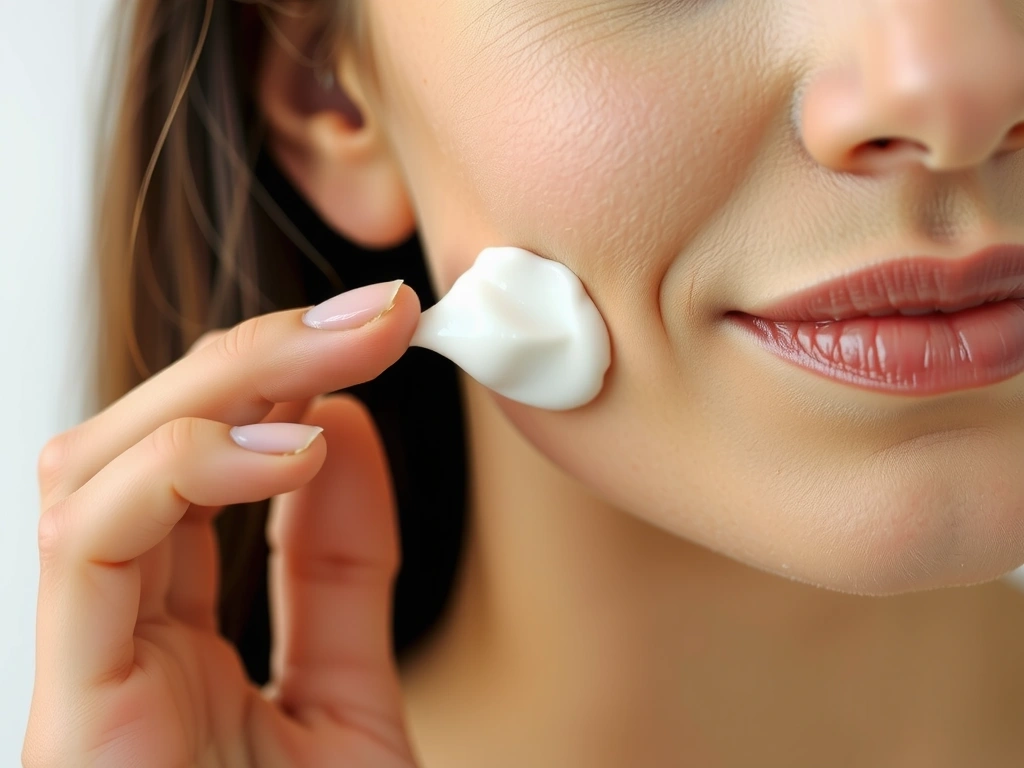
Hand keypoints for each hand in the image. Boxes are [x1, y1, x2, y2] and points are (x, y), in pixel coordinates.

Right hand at [23, 282, 423, 767]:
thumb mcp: (348, 701)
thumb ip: (337, 577)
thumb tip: (341, 425)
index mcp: (170, 646)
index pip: (192, 469)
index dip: (279, 383)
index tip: (376, 328)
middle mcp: (116, 644)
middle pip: (143, 444)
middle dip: (260, 355)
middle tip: (377, 312)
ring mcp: (87, 672)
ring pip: (99, 466)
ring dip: (225, 385)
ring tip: (341, 354)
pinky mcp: (73, 713)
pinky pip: (89, 542)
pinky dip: (183, 467)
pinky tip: (288, 451)